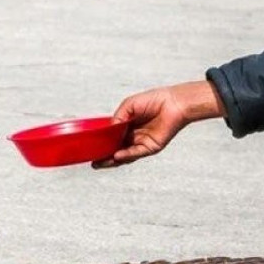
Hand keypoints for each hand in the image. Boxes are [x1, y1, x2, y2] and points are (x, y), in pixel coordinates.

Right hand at [94, 81, 225, 167]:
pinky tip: (117, 155)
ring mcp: (141, 143)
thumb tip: (110, 128)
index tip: (90, 149)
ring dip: (112, 160)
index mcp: (127, 126)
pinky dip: (126, 155)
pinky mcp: (151, 147)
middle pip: (116, 149)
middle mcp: (133, 136)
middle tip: (92, 161)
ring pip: (124, 155)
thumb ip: (118, 117)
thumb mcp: (129, 105)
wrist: (173, 103)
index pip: (112, 138)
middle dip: (104, 157)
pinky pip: (136, 153)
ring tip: (99, 163)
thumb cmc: (153, 101)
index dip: (102, 144)